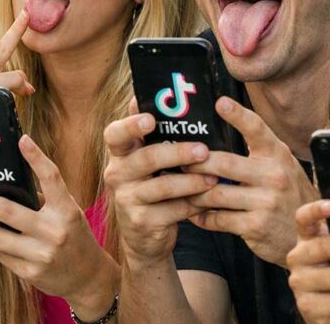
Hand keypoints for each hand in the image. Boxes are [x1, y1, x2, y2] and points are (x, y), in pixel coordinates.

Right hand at [0, 0, 32, 94]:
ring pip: (14, 78)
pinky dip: (13, 102)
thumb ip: (3, 85)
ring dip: (18, 86)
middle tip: (27, 13)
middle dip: (17, 29)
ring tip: (19, 95)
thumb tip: (30, 87)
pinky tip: (0, 114)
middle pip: (2, 46)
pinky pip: (9, 97)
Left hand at [0, 135, 110, 308]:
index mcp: (67, 210)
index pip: (52, 178)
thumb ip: (47, 201)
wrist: (87, 275)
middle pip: (9, 211)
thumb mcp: (69, 214)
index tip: (22, 139)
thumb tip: (11, 186)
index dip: (37, 157)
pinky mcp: (29, 272)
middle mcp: (54, 231)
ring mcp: (40, 253)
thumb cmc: (76, 236)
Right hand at [103, 110, 217, 264]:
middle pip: (147, 158)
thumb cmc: (150, 184)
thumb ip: (153, 134)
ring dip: (192, 181)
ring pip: (164, 186)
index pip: (115, 134)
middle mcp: (117, 174)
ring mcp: (127, 199)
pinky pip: (174, 210)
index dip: (131, 125)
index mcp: (120, 153)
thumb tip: (156, 94)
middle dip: (178, 152)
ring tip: (214, 177)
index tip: (151, 119)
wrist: (143, 235)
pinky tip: (209, 199)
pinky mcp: (142, 222)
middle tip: (203, 150)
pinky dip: (195, 203)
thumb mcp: (146, 159)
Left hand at [183, 96, 316, 266]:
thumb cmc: (288, 192)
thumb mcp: (282, 164)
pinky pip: (218, 219)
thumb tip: (223, 131)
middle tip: (178, 160)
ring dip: (193, 191)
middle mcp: (274, 175)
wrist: (310, 234)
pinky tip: (193, 212)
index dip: (238, 115)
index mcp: (277, 154)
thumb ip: (258, 149)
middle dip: (196, 163)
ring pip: (215, 193)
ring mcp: (266, 202)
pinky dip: (201, 216)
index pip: (257, 129)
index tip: (220, 102)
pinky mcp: (256, 227)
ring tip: (179, 187)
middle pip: (224, 163)